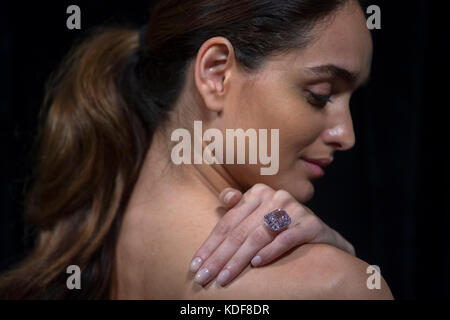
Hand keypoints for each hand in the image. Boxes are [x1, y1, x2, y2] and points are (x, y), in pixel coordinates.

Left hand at [188, 183, 355, 286]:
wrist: (320, 235)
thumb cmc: (281, 227)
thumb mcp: (258, 215)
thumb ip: (239, 207)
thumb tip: (225, 197)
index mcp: (258, 193)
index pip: (228, 222)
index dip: (209, 245)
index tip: (195, 266)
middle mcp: (275, 196)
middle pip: (239, 231)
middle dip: (219, 258)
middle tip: (203, 278)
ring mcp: (293, 209)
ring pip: (258, 236)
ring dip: (238, 260)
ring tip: (224, 278)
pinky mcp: (310, 224)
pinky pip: (285, 239)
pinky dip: (270, 252)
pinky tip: (256, 265)